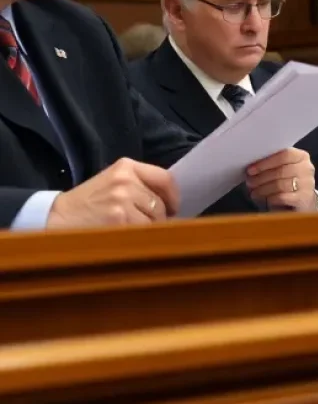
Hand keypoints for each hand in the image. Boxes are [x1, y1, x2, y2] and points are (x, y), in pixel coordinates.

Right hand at [47, 158, 178, 228]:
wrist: (56, 217)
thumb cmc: (88, 202)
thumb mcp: (113, 182)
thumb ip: (140, 185)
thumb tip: (171, 203)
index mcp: (126, 166)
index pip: (166, 178)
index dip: (173, 196)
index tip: (174, 208)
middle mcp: (126, 179)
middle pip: (160, 202)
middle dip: (159, 217)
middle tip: (146, 225)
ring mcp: (122, 199)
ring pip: (154, 219)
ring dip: (149, 229)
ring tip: (131, 230)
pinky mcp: (118, 218)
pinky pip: (143, 231)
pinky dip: (140, 238)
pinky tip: (126, 237)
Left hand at [246, 148, 316, 210]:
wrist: (303, 200)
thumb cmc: (288, 181)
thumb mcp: (283, 169)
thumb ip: (272, 164)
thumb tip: (252, 167)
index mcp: (301, 156)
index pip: (284, 154)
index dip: (265, 162)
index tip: (250, 169)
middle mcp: (307, 169)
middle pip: (280, 171)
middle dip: (261, 177)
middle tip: (249, 182)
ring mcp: (307, 184)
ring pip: (280, 185)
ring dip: (263, 189)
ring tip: (254, 192)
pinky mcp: (303, 199)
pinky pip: (282, 197)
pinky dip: (270, 198)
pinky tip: (264, 199)